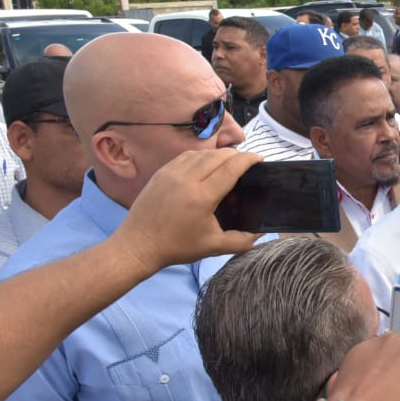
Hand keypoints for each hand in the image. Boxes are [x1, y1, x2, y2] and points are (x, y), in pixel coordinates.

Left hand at [112, 148, 261, 273]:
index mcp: (202, 196)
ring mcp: (171, 173)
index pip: (231, 168)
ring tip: (229, 161)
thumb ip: (241, 241)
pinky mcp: (161, 172)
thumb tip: (261, 233)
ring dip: (219, 154)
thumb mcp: (213, 247)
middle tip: (248, 161)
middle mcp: (187, 179)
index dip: (248, 159)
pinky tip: (207, 163)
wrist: (139, 245)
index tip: (260, 159)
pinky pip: (186, 156)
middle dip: (237, 154)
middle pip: (218, 156)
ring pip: (202, 153)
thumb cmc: (177, 247)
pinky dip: (201, 155)